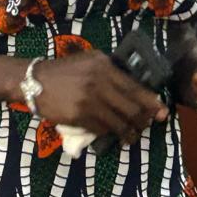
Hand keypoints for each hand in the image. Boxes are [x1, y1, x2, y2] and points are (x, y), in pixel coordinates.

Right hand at [36, 51, 168, 144]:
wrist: (35, 81)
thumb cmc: (64, 70)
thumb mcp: (89, 60)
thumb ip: (110, 70)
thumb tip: (134, 88)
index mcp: (104, 66)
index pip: (135, 88)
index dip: (151, 103)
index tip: (162, 111)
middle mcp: (99, 82)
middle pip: (131, 108)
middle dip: (143, 120)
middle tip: (146, 125)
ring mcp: (90, 101)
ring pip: (119, 122)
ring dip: (129, 132)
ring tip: (132, 136)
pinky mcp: (80, 117)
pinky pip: (103, 129)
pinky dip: (110, 133)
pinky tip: (112, 133)